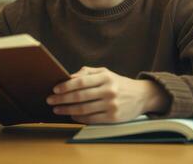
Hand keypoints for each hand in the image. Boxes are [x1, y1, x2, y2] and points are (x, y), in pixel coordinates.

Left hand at [47, 66, 168, 123]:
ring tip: (57, 109)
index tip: (55, 89)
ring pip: (84, 109)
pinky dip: (78, 118)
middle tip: (50, 100)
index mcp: (106, 77)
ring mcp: (111, 105)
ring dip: (67, 110)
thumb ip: (87, 73)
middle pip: (80, 96)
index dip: (66, 86)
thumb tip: (68, 77)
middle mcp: (109, 91)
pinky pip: (91, 119)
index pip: (81, 82)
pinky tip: (71, 115)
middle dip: (62, 99)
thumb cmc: (118, 83)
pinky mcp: (113, 118)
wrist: (141, 96)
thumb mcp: (105, 73)